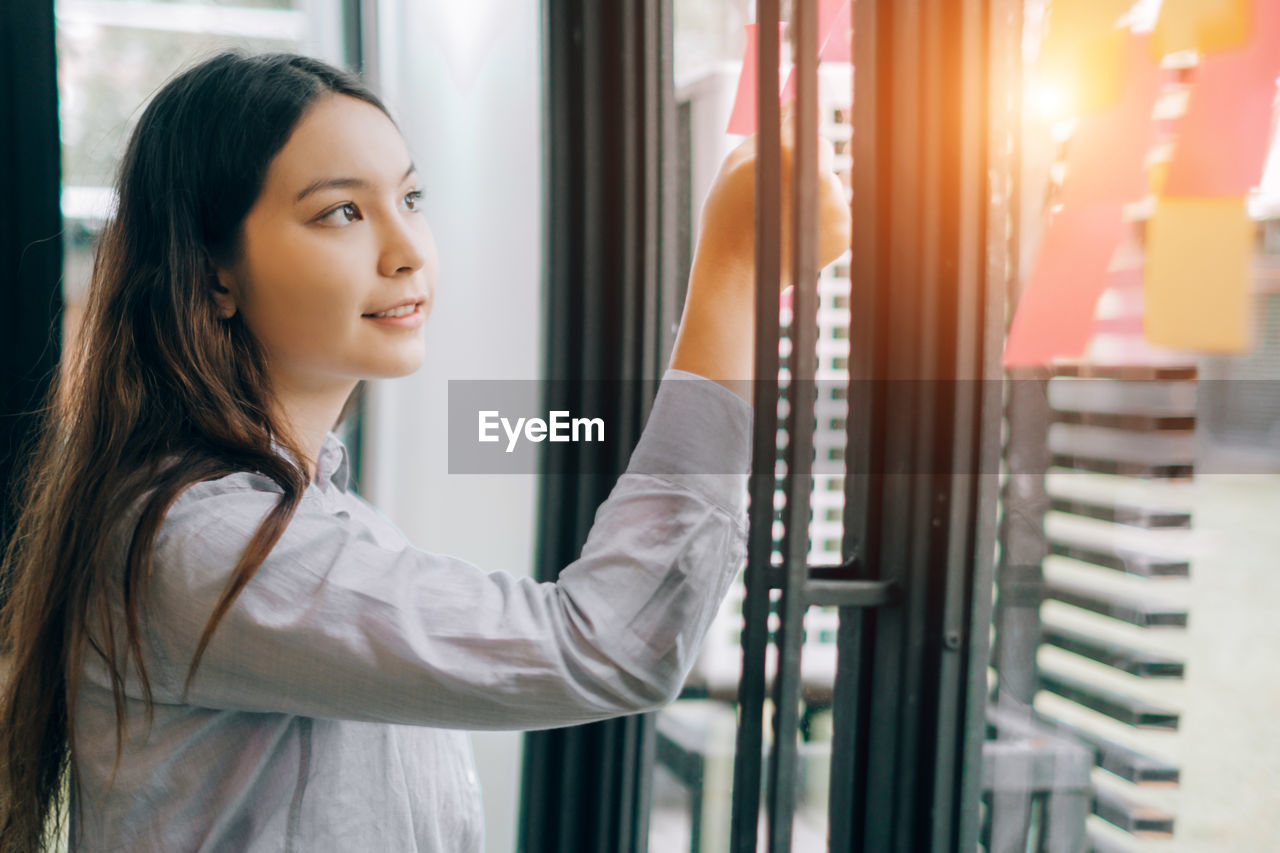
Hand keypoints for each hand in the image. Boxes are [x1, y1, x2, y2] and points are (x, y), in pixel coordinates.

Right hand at [694, 98, 851, 293]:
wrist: (736, 276)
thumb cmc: (726, 218)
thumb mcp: (734, 164)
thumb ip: (770, 130)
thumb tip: (793, 104)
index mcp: (793, 153)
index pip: (806, 118)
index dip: (799, 118)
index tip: (795, 116)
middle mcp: (823, 178)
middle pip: (821, 150)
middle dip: (802, 160)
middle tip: (774, 184)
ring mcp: (837, 208)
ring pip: (828, 182)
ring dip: (810, 190)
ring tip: (780, 214)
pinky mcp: (845, 233)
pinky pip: (834, 210)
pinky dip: (819, 216)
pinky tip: (793, 229)